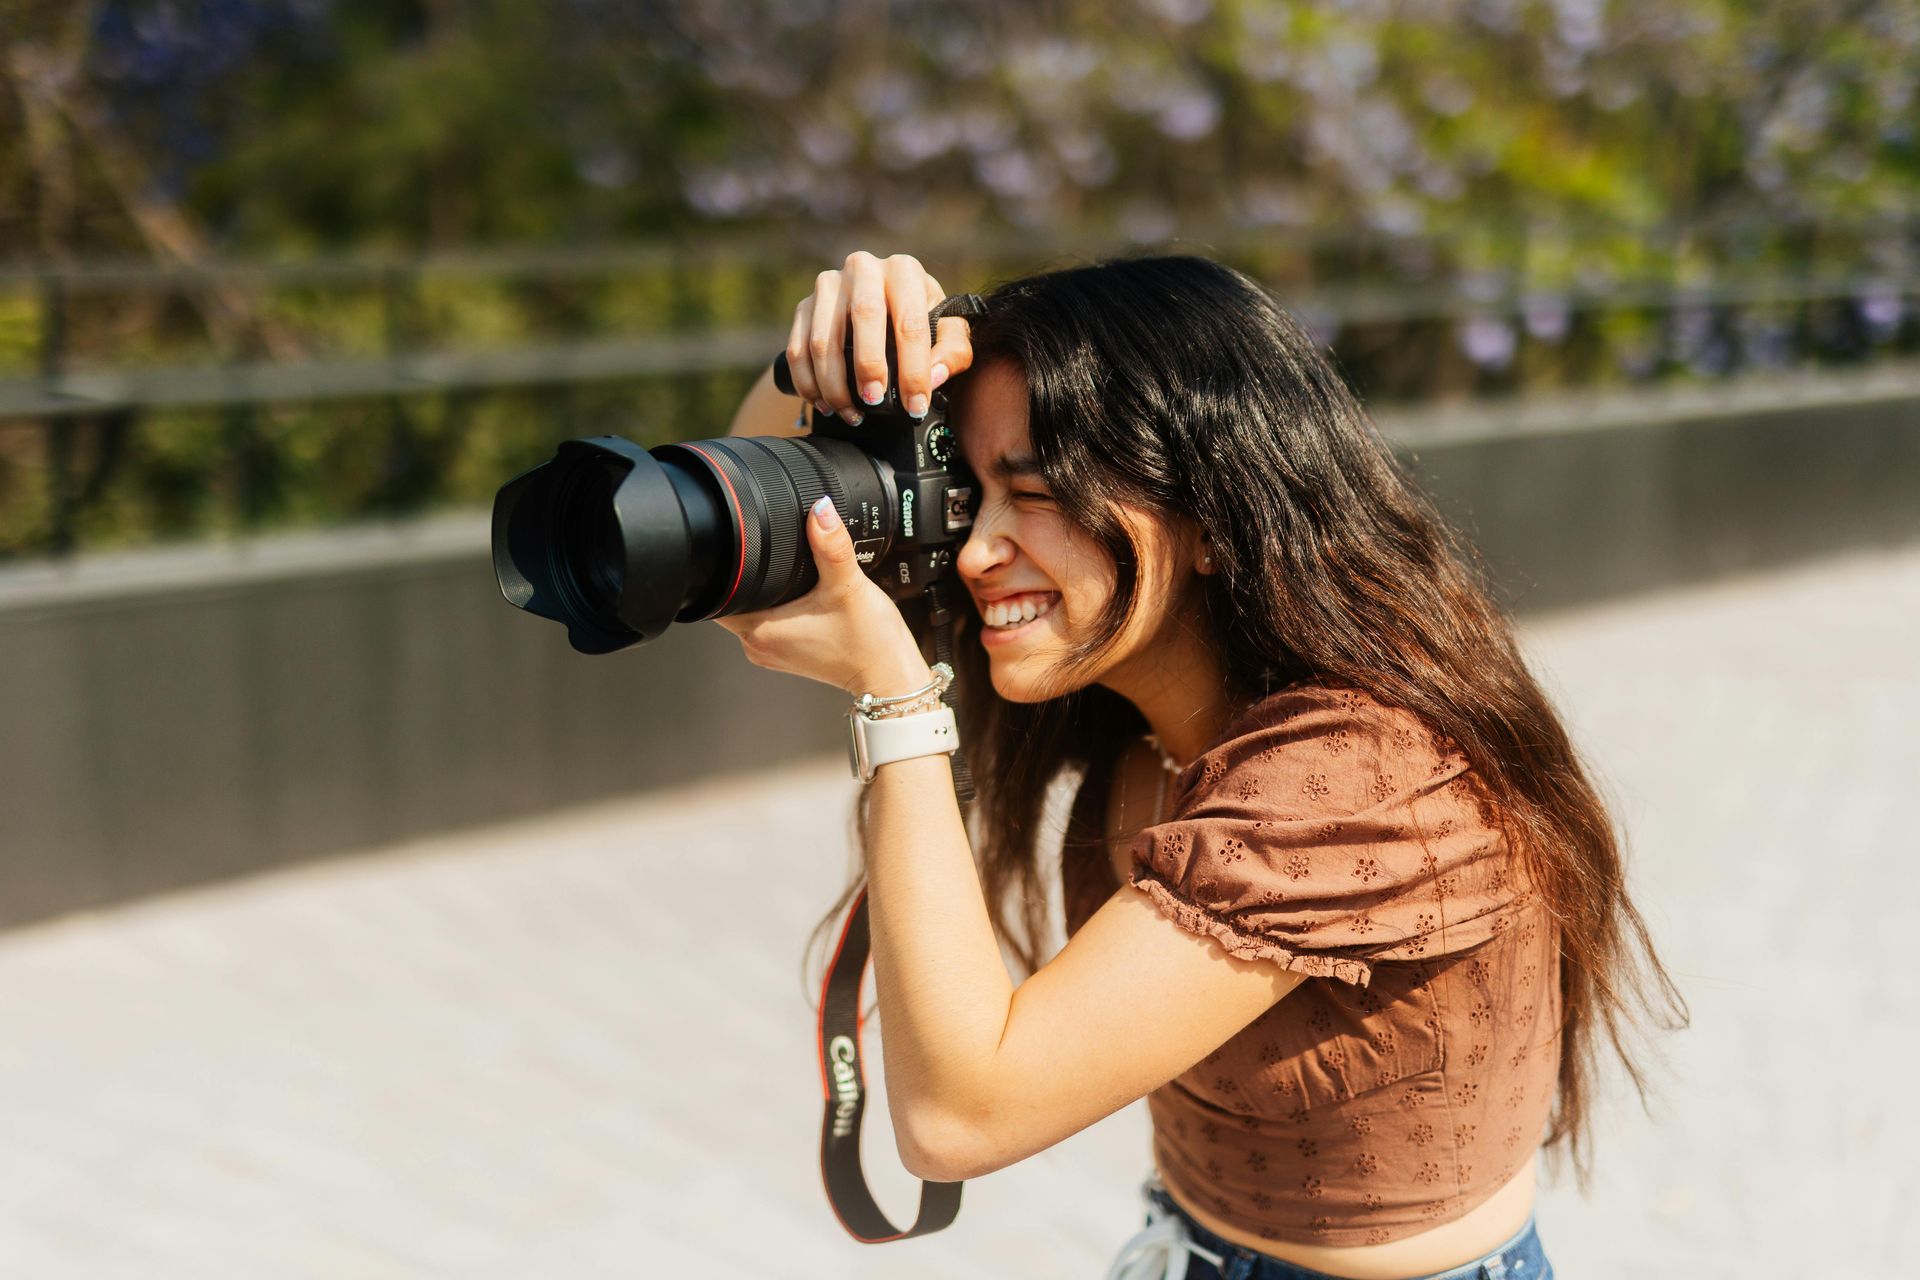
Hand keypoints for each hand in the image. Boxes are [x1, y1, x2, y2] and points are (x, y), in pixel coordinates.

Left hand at [712, 494, 933, 697]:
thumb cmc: (870, 644)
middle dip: (745, 576)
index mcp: (761, 631)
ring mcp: (771, 653)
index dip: (723, 569)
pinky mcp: (787, 654)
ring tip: (787, 575)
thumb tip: (820, 510)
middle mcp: (759, 646)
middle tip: (768, 554)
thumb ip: (831, 545)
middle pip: (731, 601)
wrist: (891, 677)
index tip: (736, 549)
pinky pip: (767, 623)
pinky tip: (798, 596)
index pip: (716, 596)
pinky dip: (777, 606)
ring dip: (762, 592)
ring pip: (750, 611)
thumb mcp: (849, 586)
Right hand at [786, 251, 974, 424]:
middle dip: (868, 366)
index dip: (913, 370)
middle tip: (875, 401)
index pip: (910, 322)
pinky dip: (808, 383)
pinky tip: (825, 404)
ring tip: (851, 412)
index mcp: (904, 271)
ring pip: (823, 338)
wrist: (881, 299)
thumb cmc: (918, 317)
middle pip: (863, 316)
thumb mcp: (947, 329)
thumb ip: (953, 352)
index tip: (915, 406)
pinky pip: (798, 349)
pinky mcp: (804, 306)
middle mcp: (864, 269)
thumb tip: (933, 377)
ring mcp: (829, 285)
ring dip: (834, 384)